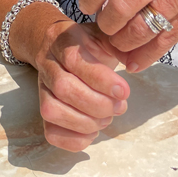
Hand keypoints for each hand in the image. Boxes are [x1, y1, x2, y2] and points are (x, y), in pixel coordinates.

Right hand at [32, 19, 129, 151]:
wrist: (56, 45)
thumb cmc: (86, 45)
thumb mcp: (103, 37)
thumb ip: (119, 48)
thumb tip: (135, 64)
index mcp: (62, 40)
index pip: (74, 60)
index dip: (100, 80)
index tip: (123, 91)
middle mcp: (47, 63)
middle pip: (63, 87)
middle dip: (97, 104)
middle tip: (119, 107)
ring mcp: (42, 88)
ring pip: (52, 110)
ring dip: (85, 122)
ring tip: (107, 118)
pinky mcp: (43, 109)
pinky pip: (50, 132)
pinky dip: (74, 139)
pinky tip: (92, 131)